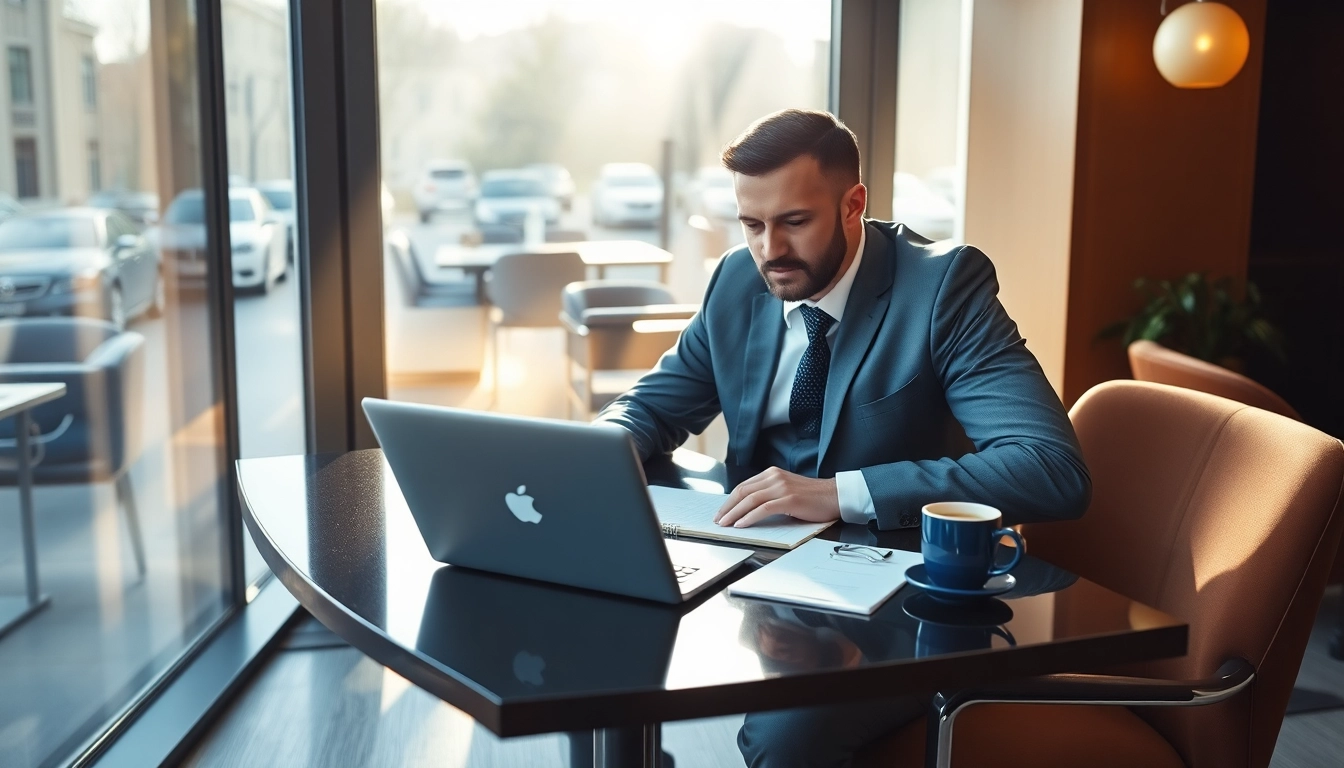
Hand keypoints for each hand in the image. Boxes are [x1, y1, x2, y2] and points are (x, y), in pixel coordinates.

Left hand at [713, 467, 840, 527]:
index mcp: (772, 473)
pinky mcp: (789, 499)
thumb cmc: (812, 497)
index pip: (744, 486)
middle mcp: (774, 477)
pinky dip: (750, 517)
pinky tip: (742, 524)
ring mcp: (782, 487)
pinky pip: (764, 508)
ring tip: (725, 524)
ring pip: (750, 499)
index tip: (721, 512)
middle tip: (718, 520)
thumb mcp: (786, 490)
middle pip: (742, 491)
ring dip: (734, 513)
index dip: (729, 500)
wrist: (835, 496)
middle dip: (727, 507)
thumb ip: (769, 494)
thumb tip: (748, 509)